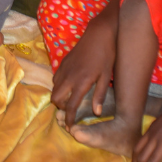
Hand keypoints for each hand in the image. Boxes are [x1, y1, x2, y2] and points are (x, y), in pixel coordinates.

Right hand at [51, 11, 117, 129]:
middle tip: (72, 109)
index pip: (71, 106)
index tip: (70, 127)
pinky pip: (55, 78)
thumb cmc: (106, 55)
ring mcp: (64, 68)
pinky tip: (71, 84)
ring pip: (54, 88)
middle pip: (56, 98)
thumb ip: (99, 95)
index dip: (69, 119)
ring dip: (60, 95)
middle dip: (61, 107)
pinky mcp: (63, 62)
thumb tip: (96, 112)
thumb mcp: (106, 76)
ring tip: (72, 97)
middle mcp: (69, 77)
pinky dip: (60, 85)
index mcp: (81, 82)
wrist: (99, 34)